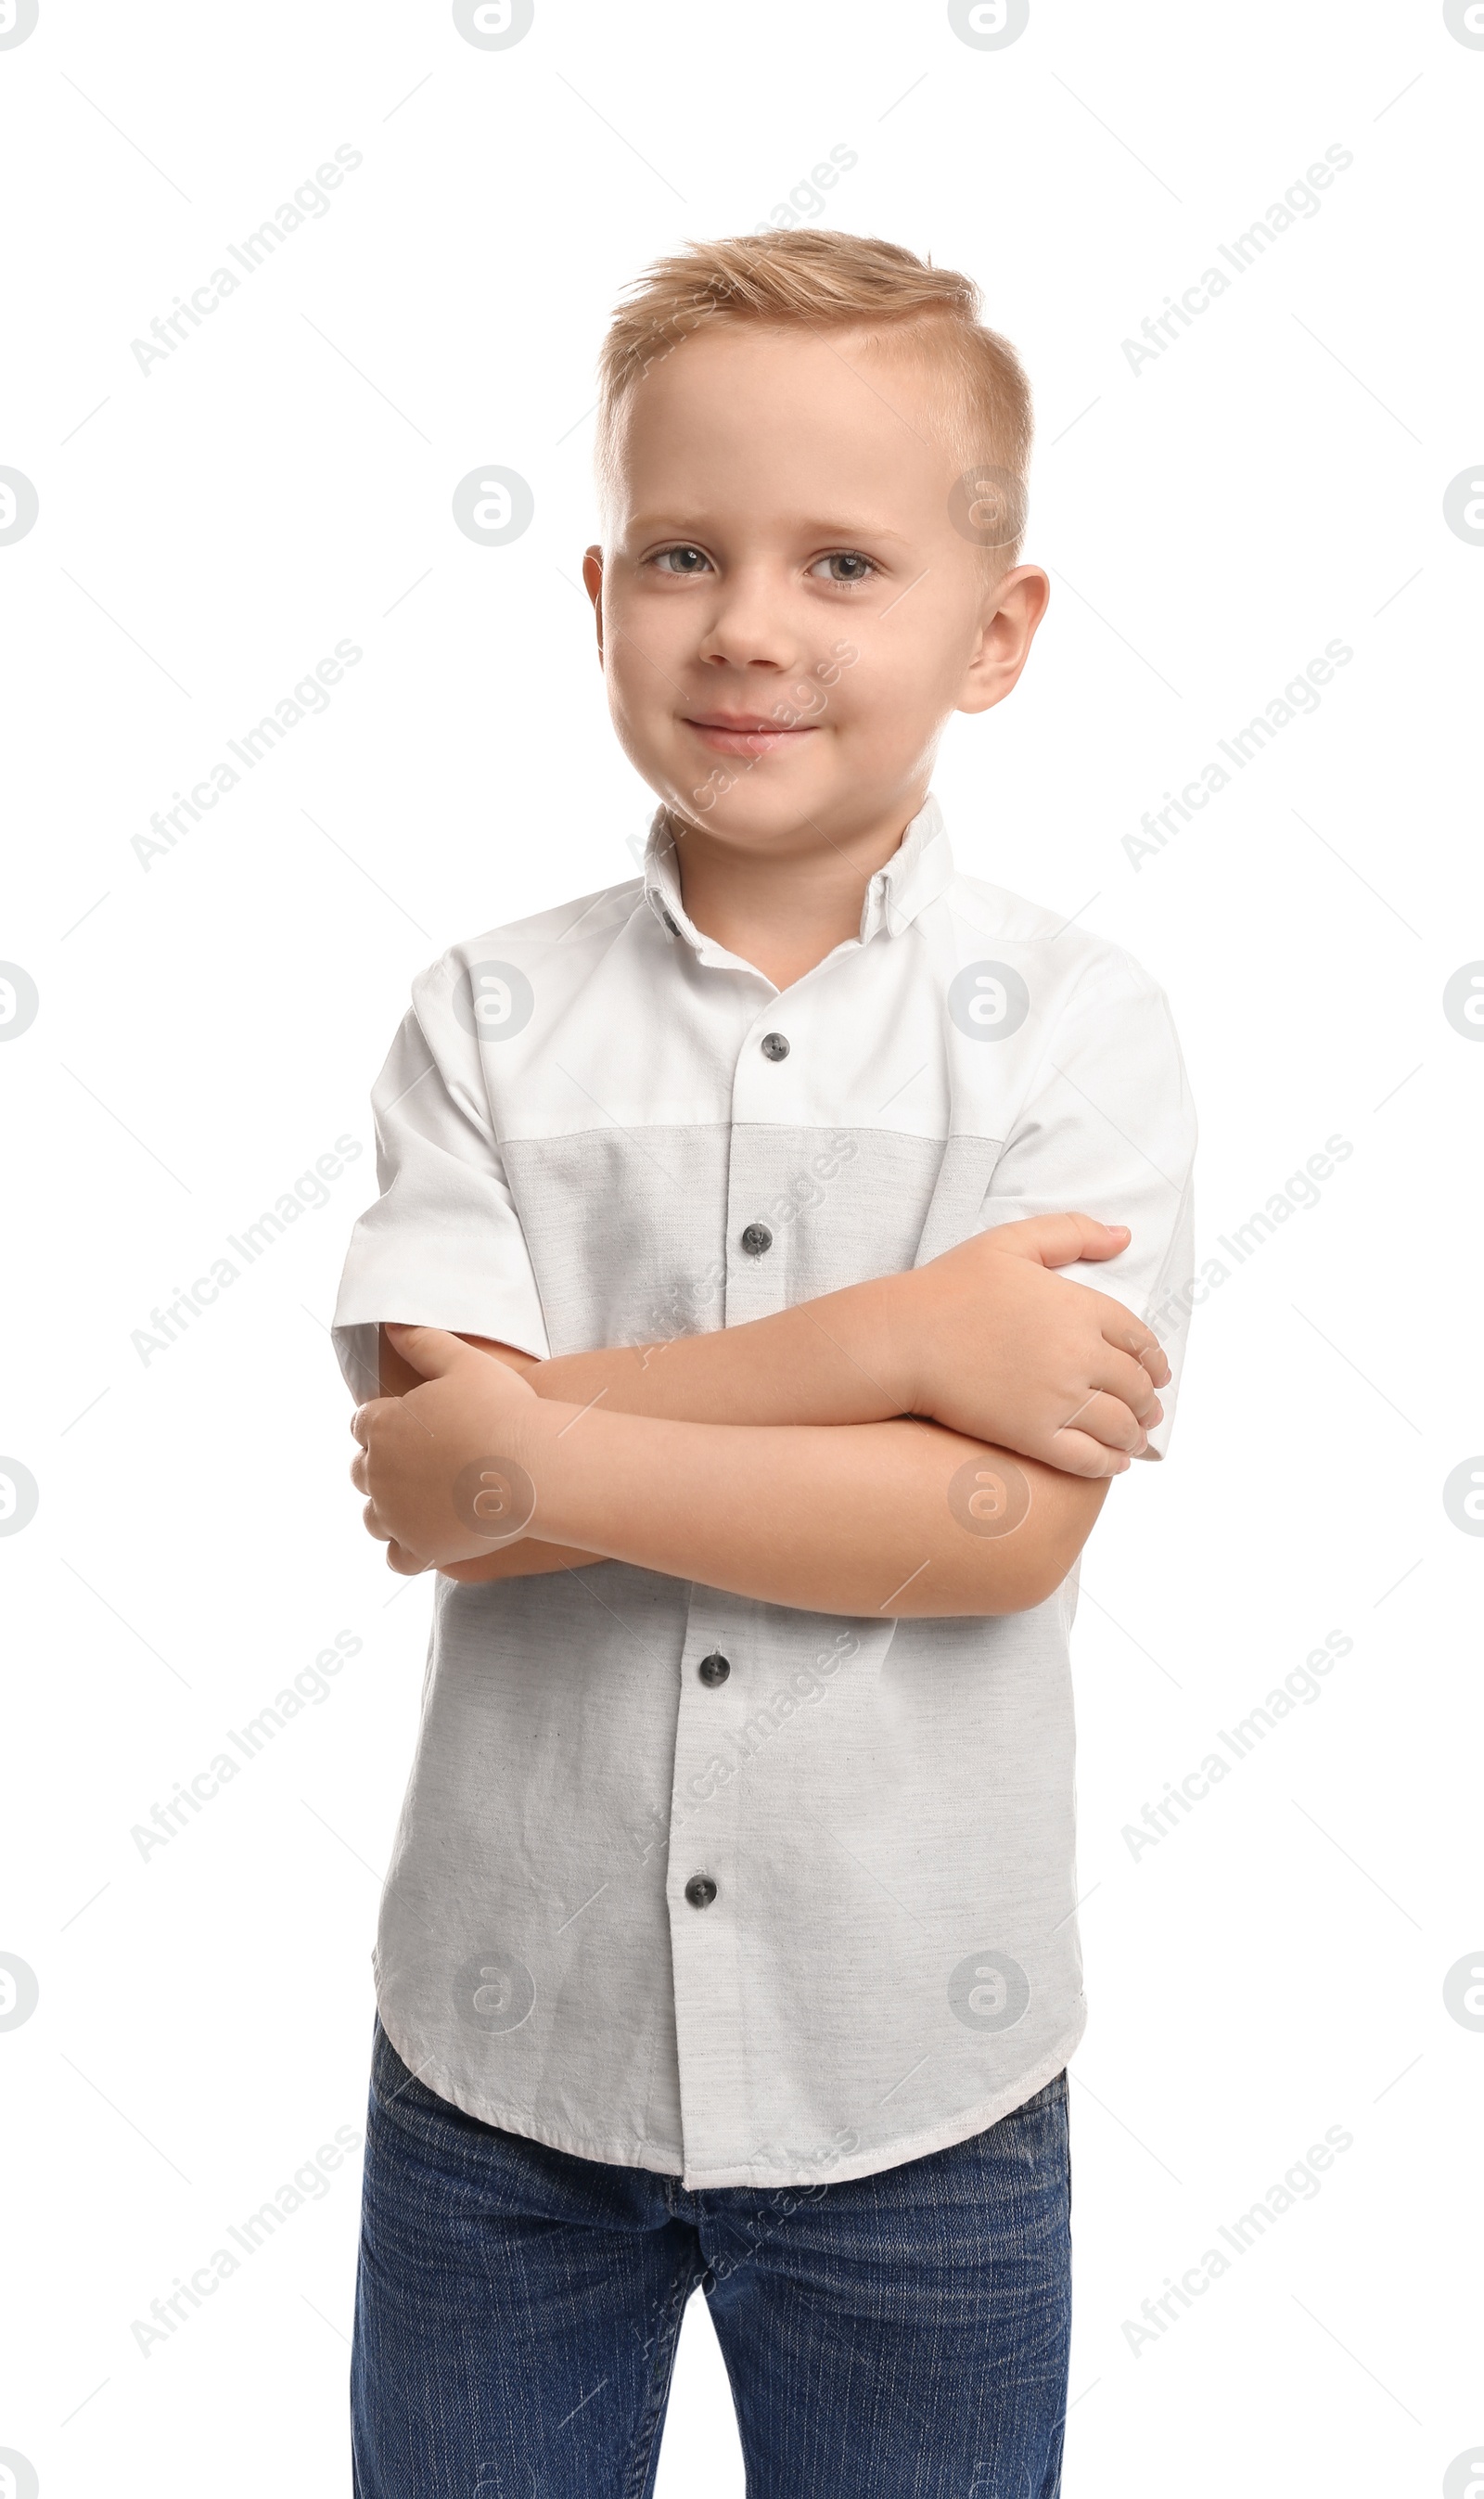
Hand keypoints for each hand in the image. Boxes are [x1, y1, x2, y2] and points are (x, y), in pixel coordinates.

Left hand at [351, 1323, 539, 1573]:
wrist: (532, 1466)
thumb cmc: (502, 1409)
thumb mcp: (464, 1363)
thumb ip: (423, 1343)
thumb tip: (390, 1324)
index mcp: (381, 1426)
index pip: (363, 1425)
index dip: (383, 1425)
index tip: (406, 1428)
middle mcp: (378, 1473)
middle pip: (362, 1472)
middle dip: (381, 1468)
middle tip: (414, 1467)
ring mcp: (396, 1516)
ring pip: (374, 1518)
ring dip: (387, 1511)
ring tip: (415, 1505)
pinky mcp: (420, 1549)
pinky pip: (398, 1558)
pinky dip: (406, 1551)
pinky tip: (425, 1542)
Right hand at [894, 1213, 1168, 1477]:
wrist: (904, 1339)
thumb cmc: (949, 1288)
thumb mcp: (1011, 1242)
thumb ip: (1072, 1232)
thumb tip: (1123, 1236)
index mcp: (1079, 1308)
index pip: (1138, 1338)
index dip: (1154, 1358)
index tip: (1157, 1371)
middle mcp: (1078, 1355)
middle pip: (1135, 1385)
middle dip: (1148, 1400)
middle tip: (1150, 1409)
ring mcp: (1057, 1398)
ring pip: (1118, 1424)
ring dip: (1135, 1433)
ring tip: (1136, 1438)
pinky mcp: (1032, 1435)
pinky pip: (1087, 1457)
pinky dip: (1109, 1462)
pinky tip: (1113, 1462)